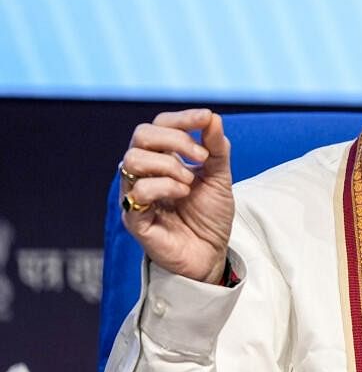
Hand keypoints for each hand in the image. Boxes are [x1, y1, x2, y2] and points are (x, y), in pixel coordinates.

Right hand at [119, 109, 233, 283]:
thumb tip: (212, 117)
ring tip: (189, 182)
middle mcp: (145, 173)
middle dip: (175, 139)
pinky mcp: (134, 218)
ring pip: (132, 159)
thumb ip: (217, 148)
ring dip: (168, 164)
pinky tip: (183, 194)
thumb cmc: (210, 216)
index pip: (159, 126)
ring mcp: (136, 195)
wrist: (212, 254)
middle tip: (201, 157)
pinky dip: (164, 186)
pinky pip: (137, 191)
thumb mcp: (220, 177)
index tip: (205, 118)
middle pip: (140, 136)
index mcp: (163, 160)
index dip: (180, 118)